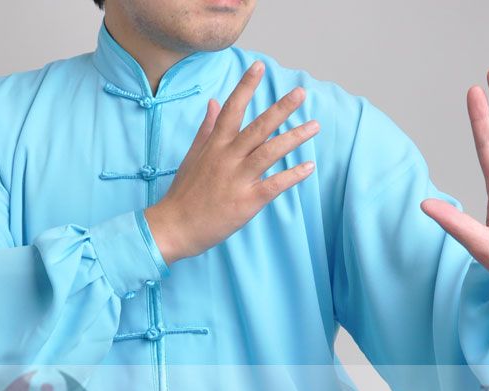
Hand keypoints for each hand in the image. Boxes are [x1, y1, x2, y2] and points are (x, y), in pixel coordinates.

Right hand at [144, 62, 319, 265]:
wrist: (174, 226)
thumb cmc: (184, 193)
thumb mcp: (192, 156)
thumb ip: (207, 129)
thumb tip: (214, 102)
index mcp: (215, 145)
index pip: (232, 108)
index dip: (246, 86)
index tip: (260, 66)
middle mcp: (227, 157)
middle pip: (258, 127)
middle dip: (281, 109)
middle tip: (301, 93)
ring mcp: (237, 179)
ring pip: (270, 152)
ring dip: (293, 137)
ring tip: (314, 126)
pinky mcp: (246, 202)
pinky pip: (274, 185)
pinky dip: (292, 176)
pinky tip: (309, 167)